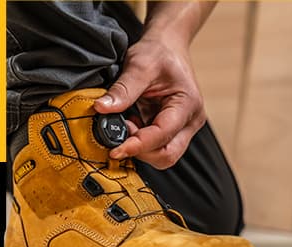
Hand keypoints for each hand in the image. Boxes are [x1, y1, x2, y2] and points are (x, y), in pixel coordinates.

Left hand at [93, 37, 205, 169]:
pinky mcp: (173, 129)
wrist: (168, 45)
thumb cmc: (159, 52)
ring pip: (162, 154)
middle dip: (140, 150)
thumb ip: (122, 89)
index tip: (115, 149)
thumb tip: (101, 109)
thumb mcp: (139, 65)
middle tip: (121, 131)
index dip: (138, 145)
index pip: (163, 136)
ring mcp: (183, 127)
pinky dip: (140, 142)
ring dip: (140, 147)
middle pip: (167, 154)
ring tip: (127, 123)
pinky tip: (131, 123)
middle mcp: (190, 121)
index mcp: (187, 105)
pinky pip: (157, 146)